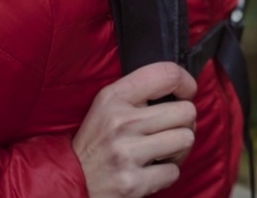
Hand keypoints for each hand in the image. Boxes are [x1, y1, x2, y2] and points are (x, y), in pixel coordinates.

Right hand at [72, 62, 198, 197]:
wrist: (69, 183)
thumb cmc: (96, 144)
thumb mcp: (106, 107)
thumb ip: (139, 93)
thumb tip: (182, 86)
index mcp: (113, 98)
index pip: (166, 73)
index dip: (186, 82)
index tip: (187, 93)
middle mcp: (120, 122)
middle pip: (186, 111)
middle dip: (185, 123)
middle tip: (170, 132)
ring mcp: (126, 153)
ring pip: (186, 139)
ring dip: (179, 149)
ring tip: (162, 152)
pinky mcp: (132, 183)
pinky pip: (174, 172)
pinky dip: (166, 174)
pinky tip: (150, 172)